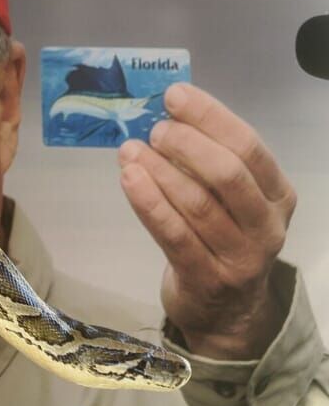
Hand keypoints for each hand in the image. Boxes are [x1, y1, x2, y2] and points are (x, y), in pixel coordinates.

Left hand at [117, 83, 295, 358]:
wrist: (225, 311)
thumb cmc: (221, 237)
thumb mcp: (230, 199)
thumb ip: (207, 161)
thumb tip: (163, 114)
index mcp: (278, 195)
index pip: (248, 146)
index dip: (210, 116)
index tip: (174, 95)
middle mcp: (267, 225)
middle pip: (228, 174)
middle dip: (186, 144)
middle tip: (154, 129)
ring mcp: (240, 257)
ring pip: (198, 204)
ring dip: (159, 171)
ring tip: (130, 149)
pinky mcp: (207, 279)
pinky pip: (174, 235)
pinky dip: (148, 202)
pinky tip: (128, 178)